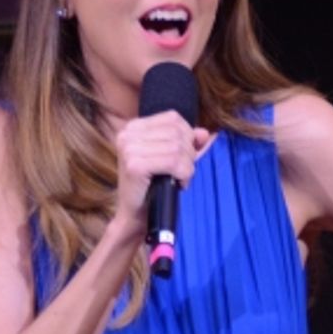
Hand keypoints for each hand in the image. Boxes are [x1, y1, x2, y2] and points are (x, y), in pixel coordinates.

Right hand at [111, 111, 209, 233]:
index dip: (187, 137)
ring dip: (186, 167)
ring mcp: (129, 149)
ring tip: (178, 178)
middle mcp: (128, 134)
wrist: (136, 215)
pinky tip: (177, 184)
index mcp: (133, 127)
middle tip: (182, 172)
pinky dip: (183, 174)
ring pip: (178, 147)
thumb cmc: (154, 186)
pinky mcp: (134, 165)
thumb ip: (188, 142)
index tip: (183, 157)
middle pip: (177, 132)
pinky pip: (174, 162)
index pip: (173, 118)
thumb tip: (205, 133)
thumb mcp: (171, 157)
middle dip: (188, 154)